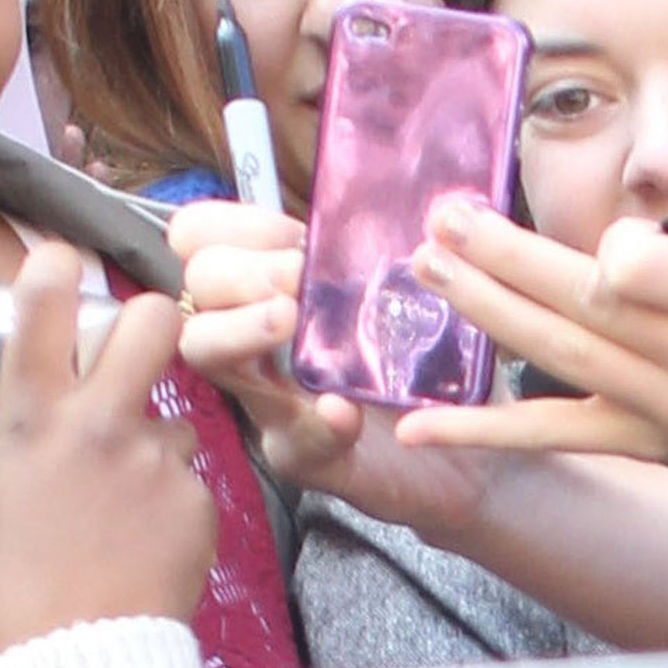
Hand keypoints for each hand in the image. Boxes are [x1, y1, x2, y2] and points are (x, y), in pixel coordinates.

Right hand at [0, 244, 215, 657]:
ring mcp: (153, 457)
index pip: (41, 311)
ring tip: (131, 511)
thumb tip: (63, 417)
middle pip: (153, 318)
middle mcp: (95, 425)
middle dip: (162, 318)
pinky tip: (152, 545)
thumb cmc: (22, 589)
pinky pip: (191, 483)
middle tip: (155, 344)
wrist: (74, 660)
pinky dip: (176, 508)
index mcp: (32, 425)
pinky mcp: (198, 495)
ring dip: (164, 449)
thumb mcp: (10, 497)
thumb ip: (45, 444)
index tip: (62, 258)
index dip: (54, 270)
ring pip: (181, 417)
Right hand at [169, 201, 507, 536]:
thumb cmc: (431, 356)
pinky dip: (315, 420)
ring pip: (206, 352)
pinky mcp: (305, 457)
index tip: (294, 234)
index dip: (233, 225)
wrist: (471, 448)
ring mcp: (272, 401)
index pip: (201, 237)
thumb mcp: (407, 287)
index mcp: (275, 285)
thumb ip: (383, 248)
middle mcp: (257, 341)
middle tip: (297, 278)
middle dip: (241, 272)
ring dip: (243, 328)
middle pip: (196, 287)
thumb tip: (383, 209)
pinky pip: (290, 439)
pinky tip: (344, 410)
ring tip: (289, 319)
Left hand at [395, 205, 667, 478]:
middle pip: (589, 305)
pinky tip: (418, 426)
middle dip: (505, 259)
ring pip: (560, 357)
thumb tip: (599, 259)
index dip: (604, 246)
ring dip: (486, 310)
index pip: (649, 269)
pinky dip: (481, 430)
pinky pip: (551, 436)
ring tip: (430, 267)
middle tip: (444, 220)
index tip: (595, 233)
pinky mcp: (641, 447)